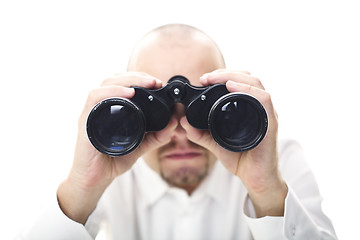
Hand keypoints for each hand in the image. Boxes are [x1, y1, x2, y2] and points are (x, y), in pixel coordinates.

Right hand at [57, 72, 176, 223]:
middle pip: (115, 79)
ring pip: (106, 84)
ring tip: (145, 83)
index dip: (140, 79)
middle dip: (137, 76)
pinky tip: (128, 93)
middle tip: (155, 81)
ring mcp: (92, 112)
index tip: (158, 83)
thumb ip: (157, 136)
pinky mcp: (85, 121)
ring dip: (127, 80)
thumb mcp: (141, 146)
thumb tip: (174, 122)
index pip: (123, 84)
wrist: (96, 179)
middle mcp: (101, 107)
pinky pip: (95, 99)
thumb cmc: (113, 159)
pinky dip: (112, 92)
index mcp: (112, 108)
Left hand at [180, 70, 287, 216]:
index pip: (240, 82)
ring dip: (235, 76)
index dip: (223, 75)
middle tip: (207, 77)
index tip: (203, 79)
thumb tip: (182, 121)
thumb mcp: (215, 144)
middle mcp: (259, 108)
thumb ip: (199, 133)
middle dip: (227, 72)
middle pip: (249, 78)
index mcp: (249, 108)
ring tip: (217, 79)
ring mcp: (266, 114)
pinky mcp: (270, 124)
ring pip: (256, 84)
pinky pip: (264, 100)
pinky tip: (233, 88)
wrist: (256, 179)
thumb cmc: (241, 159)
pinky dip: (248, 90)